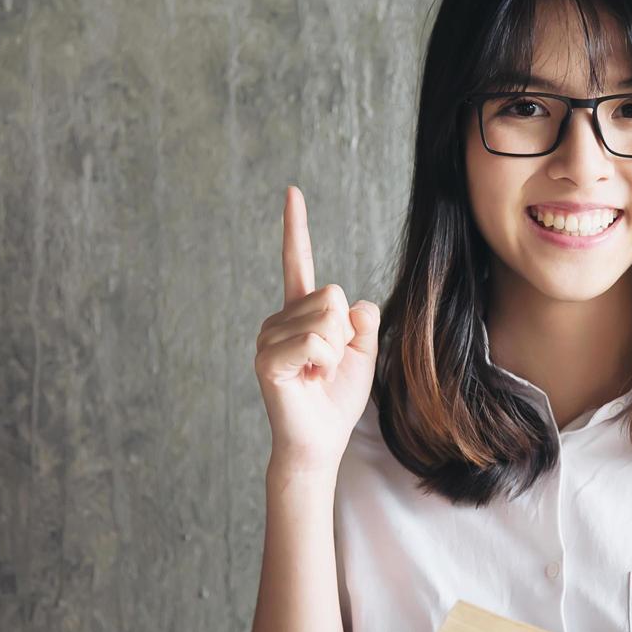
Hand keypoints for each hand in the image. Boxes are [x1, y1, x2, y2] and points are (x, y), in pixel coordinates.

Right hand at [254, 185, 380, 477]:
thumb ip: (363, 321)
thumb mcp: (364, 352)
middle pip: (332, 295)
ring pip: (327, 319)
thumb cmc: (338, 398)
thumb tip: (351, 304)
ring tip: (316, 374)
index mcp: (301, 313)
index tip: (292, 191)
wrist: (322, 439)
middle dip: (345, 334)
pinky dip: (324, 362)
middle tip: (327, 365)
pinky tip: (308, 379)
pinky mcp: (267, 359)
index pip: (297, 261)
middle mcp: (279, 319)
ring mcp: (268, 337)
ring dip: (335, 352)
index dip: (295, 228)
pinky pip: (316, 341)